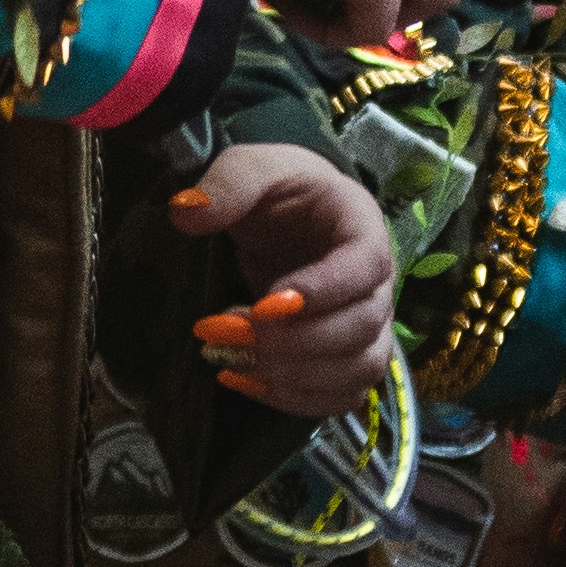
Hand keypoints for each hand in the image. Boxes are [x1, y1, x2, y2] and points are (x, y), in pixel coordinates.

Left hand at [173, 144, 397, 421]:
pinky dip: (295, 399)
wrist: (282, 217)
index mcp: (363, 226)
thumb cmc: (275, 191)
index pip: (365, 266)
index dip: (324, 291)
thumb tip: (188, 212)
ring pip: (358, 371)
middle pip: (363, 327)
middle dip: (297, 341)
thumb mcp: (250, 167)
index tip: (266, 303)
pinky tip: (243, 380)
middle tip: (230, 331)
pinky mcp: (345, 358)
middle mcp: (377, 282)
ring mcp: (366, 326)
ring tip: (230, 358)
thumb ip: (228, 183)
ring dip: (295, 375)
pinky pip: (340, 397)